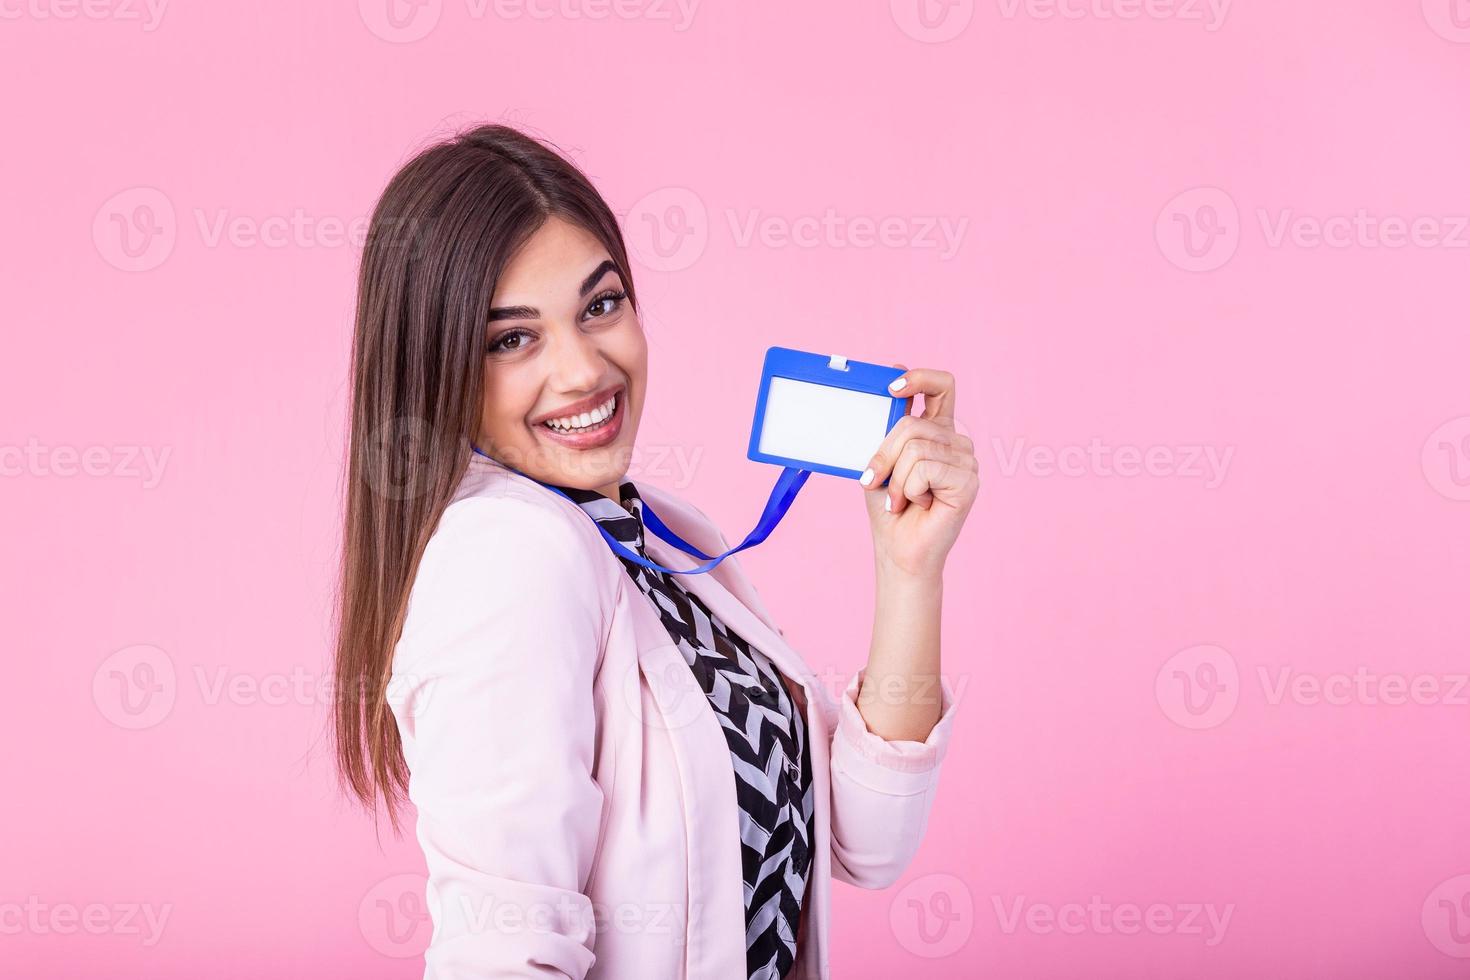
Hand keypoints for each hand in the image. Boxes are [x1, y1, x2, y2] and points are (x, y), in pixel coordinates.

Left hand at [860, 366, 978, 579]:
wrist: (898, 550)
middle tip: (875, 481)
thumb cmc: (889, 507)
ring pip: (915, 448)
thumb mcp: (881, 460)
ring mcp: (966, 461)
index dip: (919, 378)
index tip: (892, 386)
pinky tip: (917, 504)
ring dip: (895, 479)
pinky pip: (925, 469)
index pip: (941, 387)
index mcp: (937, 431)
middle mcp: (956, 442)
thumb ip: (888, 426)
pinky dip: (908, 489)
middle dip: (884, 455)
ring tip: (900, 500)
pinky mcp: (968, 482)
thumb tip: (892, 376)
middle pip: (913, 424)